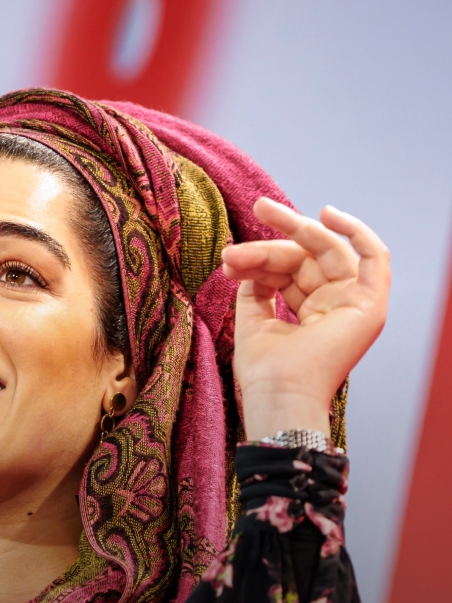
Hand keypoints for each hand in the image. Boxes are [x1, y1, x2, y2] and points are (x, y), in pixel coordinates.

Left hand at [222, 197, 389, 440]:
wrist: (279, 394)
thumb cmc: (265, 371)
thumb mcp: (252, 319)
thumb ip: (255, 287)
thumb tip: (248, 260)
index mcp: (311, 315)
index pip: (290, 272)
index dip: (261, 259)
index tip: (229, 260)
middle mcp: (335, 307)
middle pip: (309, 258)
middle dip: (277, 236)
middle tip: (256, 208)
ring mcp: (354, 304)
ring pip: (329, 250)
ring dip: (296, 229)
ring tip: (263, 211)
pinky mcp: (370, 304)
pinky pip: (374, 256)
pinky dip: (356, 231)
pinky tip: (326, 215)